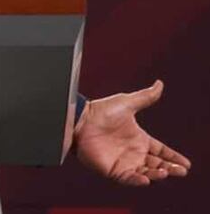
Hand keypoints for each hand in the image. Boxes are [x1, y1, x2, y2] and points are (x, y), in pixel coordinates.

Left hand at [75, 80, 191, 185]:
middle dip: (171, 169)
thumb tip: (160, 84)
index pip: (161, 151)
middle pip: (157, 164)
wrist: (80, 120)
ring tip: (165, 172)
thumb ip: (145, 97)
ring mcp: (123, 161)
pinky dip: (137, 180)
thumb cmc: (100, 110)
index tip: (186, 163)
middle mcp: (133, 152)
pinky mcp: (111, 169)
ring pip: (145, 173)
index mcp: (139, 138)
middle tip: (181, 171)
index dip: (173, 157)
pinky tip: (146, 179)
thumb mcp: (127, 103)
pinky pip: (127, 179)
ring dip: (157, 175)